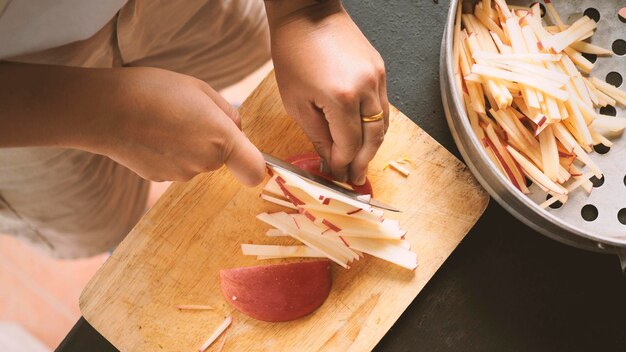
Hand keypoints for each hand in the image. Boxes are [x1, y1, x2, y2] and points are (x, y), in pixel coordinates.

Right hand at [84, 67, 265, 184]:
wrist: (103, 109)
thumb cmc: (153, 91)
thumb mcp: (200, 89)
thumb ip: (226, 112)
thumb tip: (236, 128)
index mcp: (221, 139)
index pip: (255, 170)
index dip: (257, 166)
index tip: (251, 156)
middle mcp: (205, 163)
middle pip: (221, 158)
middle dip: (213, 140)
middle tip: (188, 114)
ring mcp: (181, 175)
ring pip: (197, 161)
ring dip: (188, 145)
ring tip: (164, 121)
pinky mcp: (159, 179)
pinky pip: (175, 165)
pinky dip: (168, 153)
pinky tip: (150, 133)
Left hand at [265, 0, 388, 184]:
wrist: (307, 13)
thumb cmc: (293, 53)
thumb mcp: (296, 101)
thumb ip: (317, 135)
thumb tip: (330, 159)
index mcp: (341, 98)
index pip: (349, 145)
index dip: (343, 165)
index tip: (336, 176)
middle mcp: (366, 89)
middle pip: (373, 139)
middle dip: (363, 162)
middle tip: (355, 179)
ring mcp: (377, 78)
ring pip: (383, 125)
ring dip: (372, 147)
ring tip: (361, 162)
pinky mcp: (380, 69)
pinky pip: (383, 106)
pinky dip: (376, 125)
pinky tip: (365, 135)